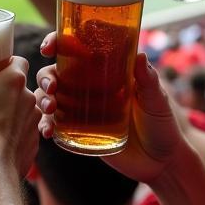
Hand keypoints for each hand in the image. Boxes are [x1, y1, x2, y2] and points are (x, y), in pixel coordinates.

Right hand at [0, 58, 39, 172]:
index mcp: (13, 81)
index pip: (19, 60)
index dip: (8, 61)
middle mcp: (28, 100)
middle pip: (20, 87)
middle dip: (5, 91)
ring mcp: (33, 124)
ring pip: (25, 112)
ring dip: (12, 115)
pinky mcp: (32, 147)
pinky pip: (25, 137)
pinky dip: (14, 138)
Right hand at [35, 36, 183, 184]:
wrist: (162, 162)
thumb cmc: (162, 124)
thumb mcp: (157, 99)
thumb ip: (148, 80)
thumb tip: (140, 56)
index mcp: (107, 70)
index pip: (78, 49)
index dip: (59, 42)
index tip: (50, 46)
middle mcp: (90, 86)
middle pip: (56, 72)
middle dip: (46, 76)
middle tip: (51, 86)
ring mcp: (82, 110)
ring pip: (50, 97)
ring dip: (42, 99)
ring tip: (50, 108)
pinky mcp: (78, 132)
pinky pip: (55, 125)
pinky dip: (45, 125)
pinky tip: (47, 131)